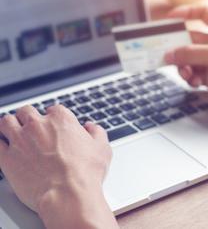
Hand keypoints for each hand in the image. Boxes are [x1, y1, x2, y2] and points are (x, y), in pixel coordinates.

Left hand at [0, 105, 116, 227]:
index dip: (53, 118)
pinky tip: (4, 147)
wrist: (68, 194)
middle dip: (29, 117)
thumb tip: (91, 127)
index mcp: (61, 119)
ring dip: (10, 125)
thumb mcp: (102, 148)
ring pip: (6, 122)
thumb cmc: (85, 172)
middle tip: (32, 127)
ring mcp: (20, 140)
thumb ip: (96, 132)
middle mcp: (38, 125)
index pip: (53, 109)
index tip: (54, 126)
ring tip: (13, 131)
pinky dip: (0, 144)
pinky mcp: (7, 158)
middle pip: (26, 111)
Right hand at [164, 5, 207, 111]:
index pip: (202, 13)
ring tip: (185, 72)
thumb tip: (170, 54)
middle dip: (177, 47)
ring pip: (189, 59)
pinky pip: (193, 74)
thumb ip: (191, 53)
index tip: (169, 18)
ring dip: (183, 65)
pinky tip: (195, 81)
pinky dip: (191, 78)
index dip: (186, 12)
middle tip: (164, 52)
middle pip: (189, 39)